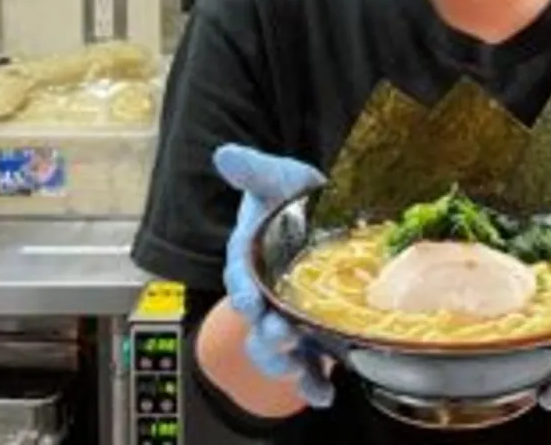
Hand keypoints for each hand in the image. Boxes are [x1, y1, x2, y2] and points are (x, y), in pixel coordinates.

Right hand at [213, 143, 334, 407]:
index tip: (250, 300)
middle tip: (282, 338)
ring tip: (299, 369)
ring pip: (277, 350)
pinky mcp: (314, 333)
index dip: (244, 291)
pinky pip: (310, 364)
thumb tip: (225, 153)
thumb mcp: (278, 178)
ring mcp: (288, 317)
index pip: (240, 279)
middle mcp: (264, 295)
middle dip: (267, 334)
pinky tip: (325, 396)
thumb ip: (254, 170)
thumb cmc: (293, 198)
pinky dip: (314, 384)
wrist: (324, 213)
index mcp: (249, 260)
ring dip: (286, 363)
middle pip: (258, 323)